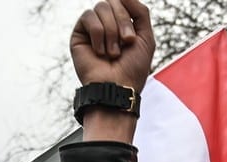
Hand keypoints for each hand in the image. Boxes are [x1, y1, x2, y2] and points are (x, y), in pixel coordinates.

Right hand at [70, 0, 154, 141]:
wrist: (117, 87)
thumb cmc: (133, 68)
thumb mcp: (146, 37)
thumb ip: (140, 11)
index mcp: (123, 24)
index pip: (124, 1)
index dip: (128, 15)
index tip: (131, 39)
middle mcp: (108, 24)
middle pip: (113, 1)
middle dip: (122, 22)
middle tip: (126, 44)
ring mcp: (93, 28)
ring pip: (101, 7)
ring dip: (111, 31)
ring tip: (112, 53)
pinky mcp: (79, 34)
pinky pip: (88, 17)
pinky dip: (97, 33)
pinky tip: (99, 51)